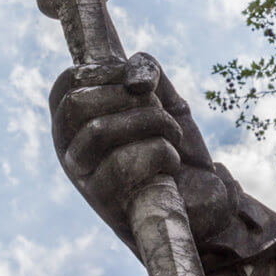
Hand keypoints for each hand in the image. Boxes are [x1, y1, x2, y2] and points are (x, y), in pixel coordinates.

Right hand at [50, 53, 237, 250]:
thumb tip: (136, 81)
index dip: (109, 71)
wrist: (206, 202)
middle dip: (134, 99)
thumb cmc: (178, 149)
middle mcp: (69, 149)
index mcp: (77, 121)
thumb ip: (148, 73)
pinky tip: (171, 166)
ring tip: (172, 137)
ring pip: (100, 131)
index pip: (69, 82)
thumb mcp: (166, 100)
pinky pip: (126, 163)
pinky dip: (162, 153)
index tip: (141, 85)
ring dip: (154, 123)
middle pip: (78, 103)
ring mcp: (82, 178)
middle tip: (160, 114)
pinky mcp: (104, 203)